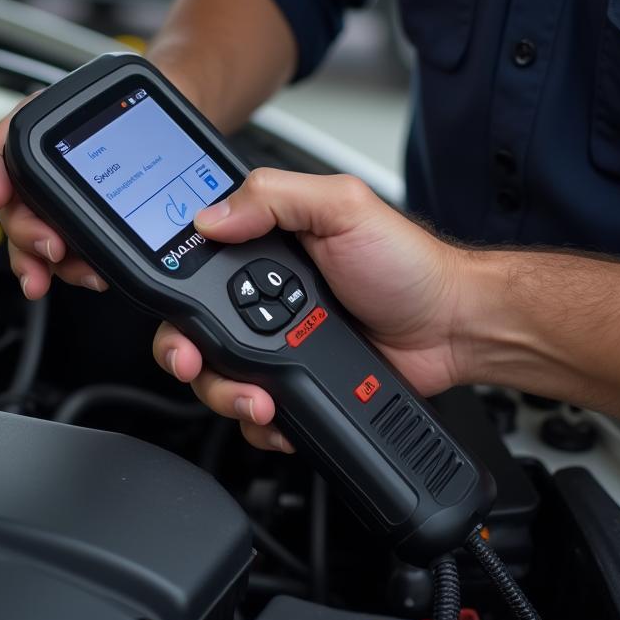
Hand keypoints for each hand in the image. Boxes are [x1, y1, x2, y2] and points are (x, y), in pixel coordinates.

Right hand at [0, 63, 204, 298]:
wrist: (168, 126)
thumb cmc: (133, 103)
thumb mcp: (100, 91)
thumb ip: (63, 112)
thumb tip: (8, 177)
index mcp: (40, 135)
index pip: (0, 153)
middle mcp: (44, 173)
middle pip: (15, 210)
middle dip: (28, 235)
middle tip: (51, 248)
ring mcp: (61, 205)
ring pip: (36, 242)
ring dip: (48, 264)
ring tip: (80, 272)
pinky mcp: (82, 230)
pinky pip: (67, 257)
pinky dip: (75, 269)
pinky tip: (92, 273)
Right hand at [153, 169, 466, 451]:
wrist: (453, 328)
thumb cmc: (407, 264)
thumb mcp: (342, 207)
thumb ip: (274, 197)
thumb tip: (210, 216)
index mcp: (263, 245)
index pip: (191, 262)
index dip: (166, 285)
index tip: (168, 311)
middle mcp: (259, 296)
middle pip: (189, 330)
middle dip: (183, 353)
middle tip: (194, 362)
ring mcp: (274, 342)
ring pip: (215, 377)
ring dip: (224, 392)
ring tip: (257, 397)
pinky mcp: (293, 382)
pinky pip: (252, 412)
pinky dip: (259, 422)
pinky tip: (279, 413)